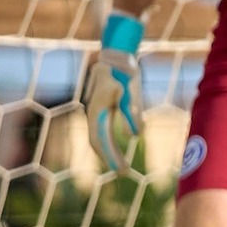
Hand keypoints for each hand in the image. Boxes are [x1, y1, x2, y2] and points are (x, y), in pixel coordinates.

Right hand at [84, 48, 140, 172]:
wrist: (116, 52)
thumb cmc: (126, 70)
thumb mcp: (133, 90)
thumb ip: (133, 112)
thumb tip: (134, 136)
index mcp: (98, 108)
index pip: (101, 139)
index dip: (111, 156)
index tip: (121, 170)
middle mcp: (92, 111)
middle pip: (98, 141)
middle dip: (110, 157)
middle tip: (123, 173)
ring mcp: (94, 109)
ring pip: (98, 135)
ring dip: (108, 151)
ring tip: (120, 165)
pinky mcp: (99, 107)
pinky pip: (101, 128)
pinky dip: (107, 141)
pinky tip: (115, 149)